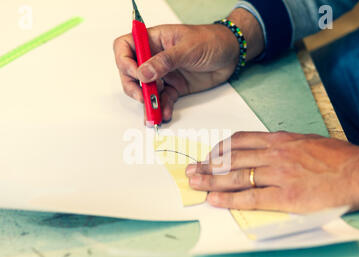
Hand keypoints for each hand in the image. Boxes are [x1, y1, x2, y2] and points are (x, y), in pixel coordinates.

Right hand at [113, 8, 263, 122]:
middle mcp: (154, 57)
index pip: (125, 47)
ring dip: (147, 103)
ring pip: (145, 90)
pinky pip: (163, 100)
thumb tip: (143, 73)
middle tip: (143, 97)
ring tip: (154, 113)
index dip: (125, 62)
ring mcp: (164, 73)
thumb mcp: (188, 48)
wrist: (232, 53)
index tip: (137, 74)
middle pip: (131, 73)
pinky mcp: (175, 87)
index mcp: (153, 40)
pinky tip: (166, 114)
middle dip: (134, 87)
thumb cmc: (211, 40)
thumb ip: (165, 61)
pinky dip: (162, 108)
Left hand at [185, 132, 358, 212]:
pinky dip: (229, 199)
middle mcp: (273, 155)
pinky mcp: (284, 196)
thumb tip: (264, 151)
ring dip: (210, 180)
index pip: (239, 141)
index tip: (208, 155)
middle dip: (207, 165)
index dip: (219, 149)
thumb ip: (281, 146)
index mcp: (278, 140)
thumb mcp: (304, 140)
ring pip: (235, 177)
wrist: (357, 171)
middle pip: (231, 159)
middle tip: (191, 170)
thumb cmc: (335, 156)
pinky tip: (214, 200)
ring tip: (194, 183)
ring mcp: (277, 175)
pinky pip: (250, 197)